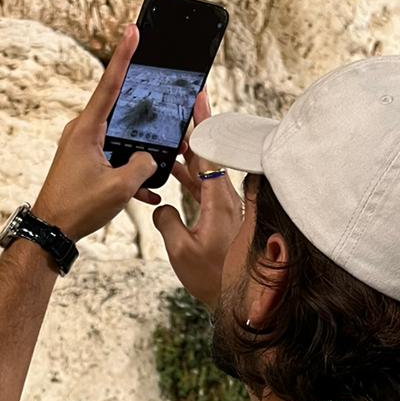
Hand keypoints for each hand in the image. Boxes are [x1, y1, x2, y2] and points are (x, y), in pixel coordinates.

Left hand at [33, 25, 159, 241]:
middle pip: (118, 108)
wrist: (51, 231)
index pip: (110, 83)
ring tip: (161, 158)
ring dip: (139, 150)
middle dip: (142, 108)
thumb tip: (150, 158)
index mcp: (87, 129)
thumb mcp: (119, 187)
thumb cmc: (78, 208)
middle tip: (160, 91)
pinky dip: (129, 171)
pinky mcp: (84, 164)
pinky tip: (148, 191)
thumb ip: (143, 166)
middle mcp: (82, 132)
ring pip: (119, 138)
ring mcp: (81, 147)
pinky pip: (113, 159)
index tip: (132, 30)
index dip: (124, 55)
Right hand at [153, 88, 244, 309]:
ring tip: (170, 137)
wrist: (238, 301)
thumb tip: (161, 207)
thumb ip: (166, 221)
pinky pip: (206, 188)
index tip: (198, 99)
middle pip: (209, 155)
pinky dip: (190, 176)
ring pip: (206, 171)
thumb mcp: (180, 250)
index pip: (209, 152)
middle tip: (181, 107)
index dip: (203, 124)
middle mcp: (227, 199)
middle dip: (194, 130)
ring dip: (188, 154)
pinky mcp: (223, 218)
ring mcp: (227, 208)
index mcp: (219, 200)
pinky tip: (175, 171)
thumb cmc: (213, 278)